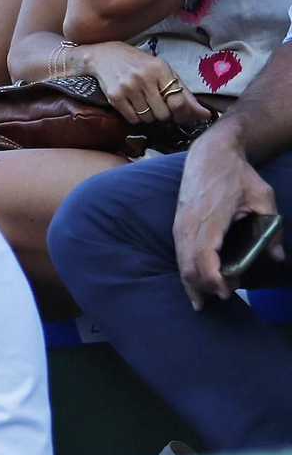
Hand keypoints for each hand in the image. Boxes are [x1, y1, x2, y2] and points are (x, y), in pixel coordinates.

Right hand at [82, 42, 212, 124]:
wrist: (105, 56)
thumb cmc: (139, 64)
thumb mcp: (163, 72)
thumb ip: (184, 93)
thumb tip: (205, 115)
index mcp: (160, 69)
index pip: (178, 101)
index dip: (182, 114)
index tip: (181, 117)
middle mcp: (144, 77)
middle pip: (163, 114)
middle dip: (163, 115)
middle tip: (158, 107)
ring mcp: (128, 87)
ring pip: (147, 118)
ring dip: (148, 116)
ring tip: (143, 104)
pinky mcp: (115, 96)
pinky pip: (132, 119)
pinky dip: (135, 117)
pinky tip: (133, 105)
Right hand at [175, 127, 282, 308]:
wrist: (210, 154)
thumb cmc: (237, 174)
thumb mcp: (263, 197)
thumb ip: (272, 228)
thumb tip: (276, 256)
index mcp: (210, 219)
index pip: (205, 257)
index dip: (214, 279)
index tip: (227, 292)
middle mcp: (189, 225)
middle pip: (188, 266)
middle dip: (202, 287)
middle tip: (222, 298)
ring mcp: (181, 225)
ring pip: (180, 262)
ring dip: (191, 283)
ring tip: (203, 301)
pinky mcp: (178, 225)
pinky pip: (179, 254)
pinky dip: (186, 271)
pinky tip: (194, 283)